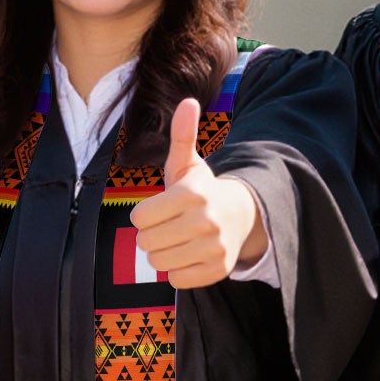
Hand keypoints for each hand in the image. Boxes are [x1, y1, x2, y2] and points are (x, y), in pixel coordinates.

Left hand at [130, 98, 264, 288]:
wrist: (240, 216)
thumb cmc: (202, 190)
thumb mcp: (188, 163)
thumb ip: (182, 135)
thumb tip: (188, 101)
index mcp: (193, 194)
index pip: (140, 218)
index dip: (143, 215)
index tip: (158, 210)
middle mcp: (206, 222)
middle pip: (146, 243)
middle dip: (150, 235)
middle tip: (167, 226)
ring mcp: (214, 248)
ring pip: (159, 263)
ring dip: (162, 253)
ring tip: (176, 240)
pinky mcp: (218, 270)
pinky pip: (177, 280)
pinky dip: (177, 271)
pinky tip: (188, 254)